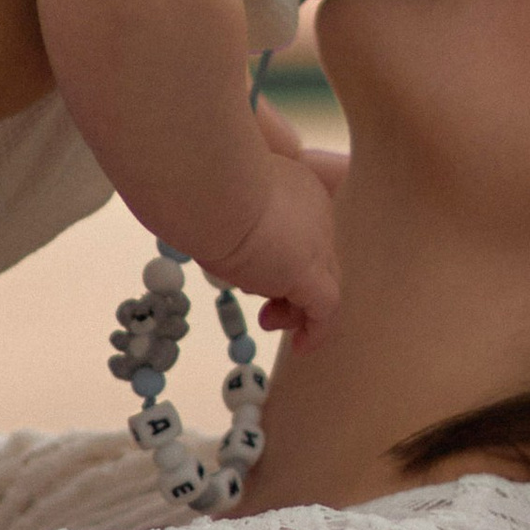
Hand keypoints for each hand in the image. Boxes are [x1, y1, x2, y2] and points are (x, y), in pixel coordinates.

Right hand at [217, 146, 341, 345]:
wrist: (210, 185)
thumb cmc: (204, 183)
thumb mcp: (223, 194)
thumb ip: (236, 207)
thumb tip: (232, 232)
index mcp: (298, 188)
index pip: (304, 233)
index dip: (285, 261)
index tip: (260, 278)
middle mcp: (316, 212)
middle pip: (317, 259)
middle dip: (292, 287)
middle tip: (268, 309)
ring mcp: (317, 241)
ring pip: (323, 283)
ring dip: (296, 309)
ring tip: (268, 321)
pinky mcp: (309, 271)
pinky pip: (325, 309)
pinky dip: (317, 330)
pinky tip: (302, 346)